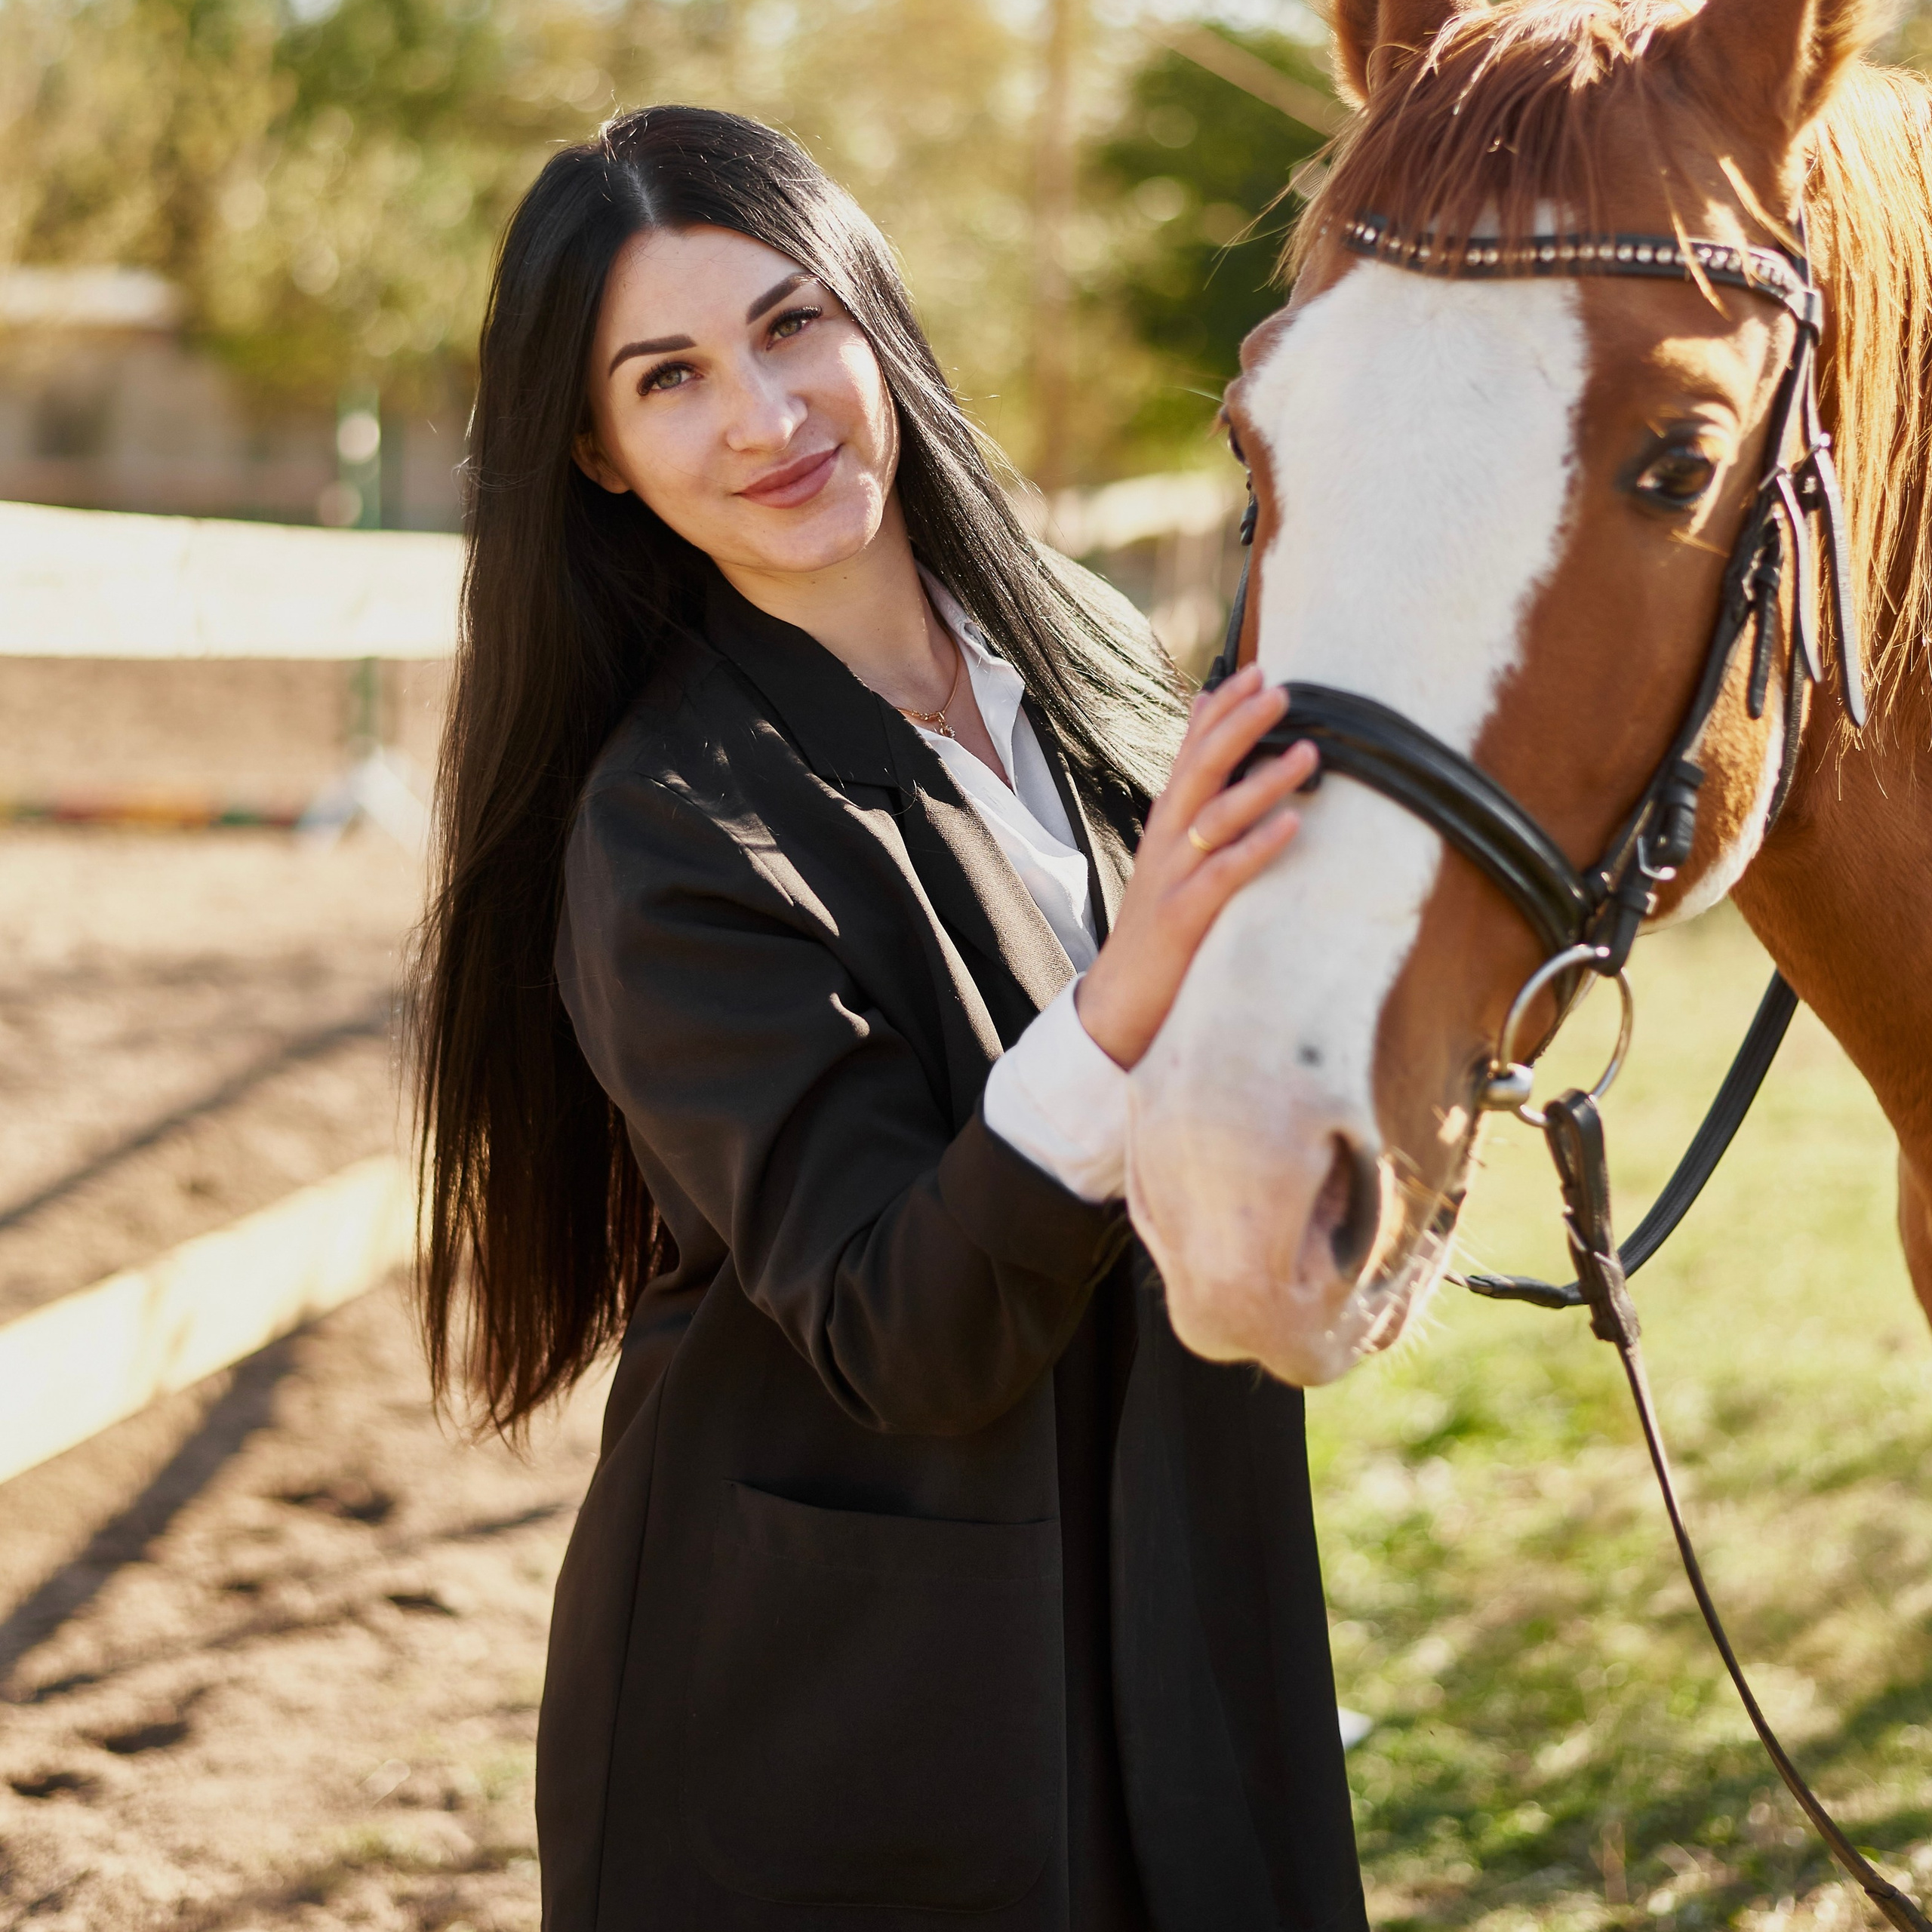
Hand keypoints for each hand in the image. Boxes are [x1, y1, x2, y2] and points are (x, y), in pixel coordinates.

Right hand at [1075, 663, 1316, 1069]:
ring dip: (1263, 781)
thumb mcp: (1175, 864)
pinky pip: (1223, 874)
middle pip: (1199, 770)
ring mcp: (1170, 878)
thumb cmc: (1160, 931)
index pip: (1189, 752)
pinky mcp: (1181, 918)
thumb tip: (1219, 764)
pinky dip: (1258, 847)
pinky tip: (1293, 825)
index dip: (1220, 710)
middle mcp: (1164, 842)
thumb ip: (1197, 814)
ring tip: (1310, 752)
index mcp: (1166, 825)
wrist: (1118, 1004)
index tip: (1257, 671)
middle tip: (1283, 690)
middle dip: (1240, 727)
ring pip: (1215, 816)